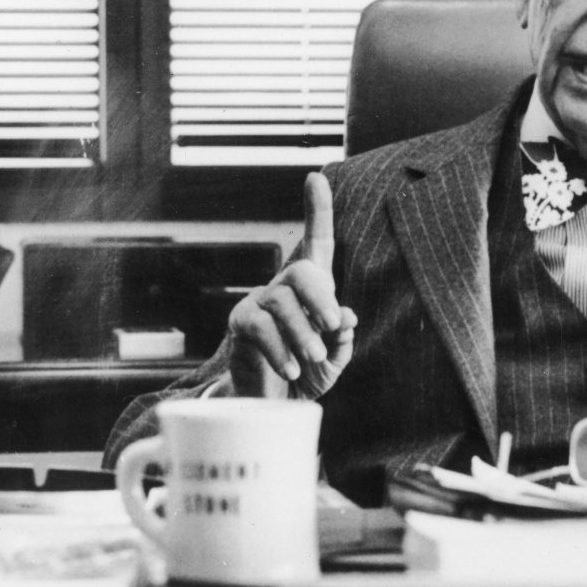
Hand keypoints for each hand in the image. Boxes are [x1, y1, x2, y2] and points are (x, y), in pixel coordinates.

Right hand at [225, 172, 356, 397]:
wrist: (273, 408)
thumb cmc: (309, 375)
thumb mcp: (335, 358)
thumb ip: (342, 337)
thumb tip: (347, 316)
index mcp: (312, 289)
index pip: (317, 242)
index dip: (317, 210)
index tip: (316, 177)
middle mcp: (284, 288)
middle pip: (301, 270)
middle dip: (320, 295)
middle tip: (333, 323)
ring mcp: (258, 302)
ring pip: (281, 303)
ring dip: (302, 332)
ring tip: (314, 358)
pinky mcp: (239, 324)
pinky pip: (260, 328)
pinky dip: (280, 350)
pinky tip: (292, 371)